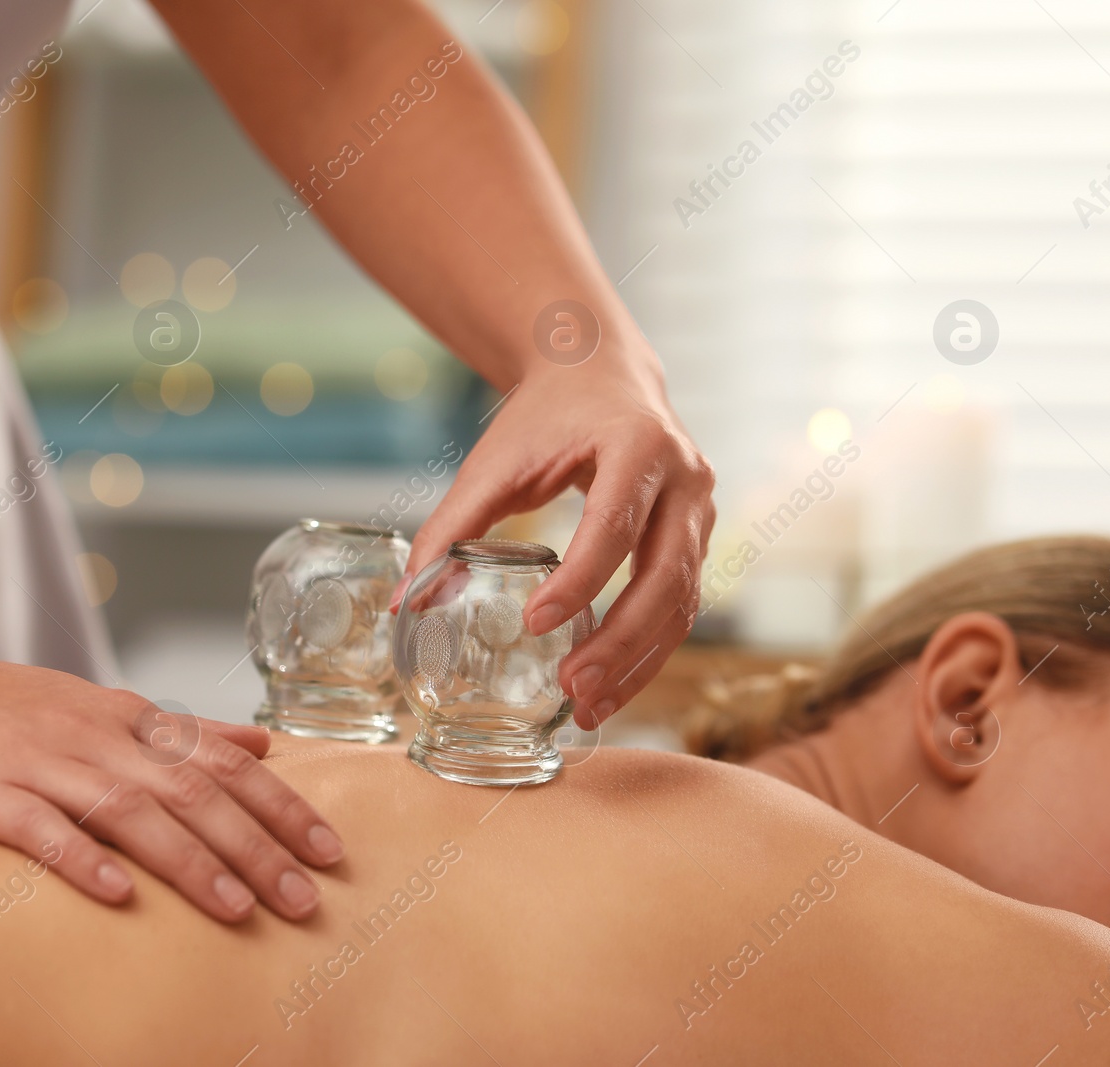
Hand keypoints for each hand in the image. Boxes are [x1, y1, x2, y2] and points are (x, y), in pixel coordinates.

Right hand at [0, 633, 343, 922]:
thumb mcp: (96, 706)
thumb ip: (180, 729)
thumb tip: (260, 740)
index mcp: (125, 718)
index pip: (222, 761)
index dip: (280, 805)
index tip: (331, 849)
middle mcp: (94, 737)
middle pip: (192, 792)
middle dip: (256, 846)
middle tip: (305, 899)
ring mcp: (38, 764)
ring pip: (131, 811)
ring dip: (190, 861)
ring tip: (238, 910)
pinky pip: (40, 829)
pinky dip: (82, 860)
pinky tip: (117, 897)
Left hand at [401, 351, 715, 727]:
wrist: (599, 371)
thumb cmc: (546, 415)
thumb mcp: (494, 462)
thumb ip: (450, 528)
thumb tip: (409, 600)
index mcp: (637, 444)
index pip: (614, 523)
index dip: (581, 579)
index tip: (536, 622)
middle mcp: (684, 477)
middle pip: (665, 574)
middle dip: (621, 641)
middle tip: (573, 689)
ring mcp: (700, 508)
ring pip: (683, 601)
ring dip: (639, 662)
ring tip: (588, 707)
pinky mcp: (697, 535)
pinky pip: (681, 604)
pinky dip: (648, 651)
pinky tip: (610, 687)